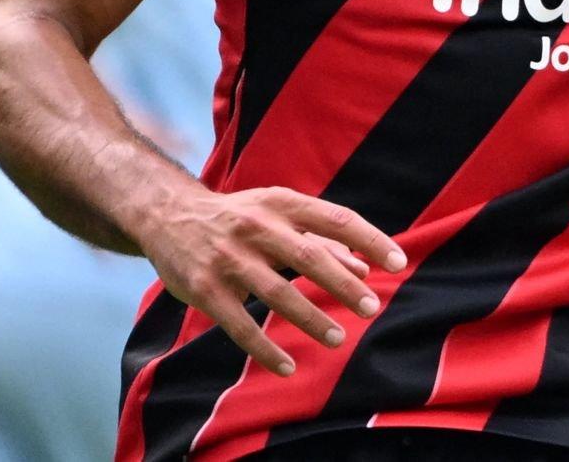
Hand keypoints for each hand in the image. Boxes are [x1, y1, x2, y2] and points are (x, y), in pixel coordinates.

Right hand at [137, 187, 406, 375]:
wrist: (169, 215)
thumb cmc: (240, 216)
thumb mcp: (279, 215)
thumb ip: (323, 241)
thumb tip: (367, 270)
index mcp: (282, 203)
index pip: (336, 218)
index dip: (370, 240)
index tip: (399, 262)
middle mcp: (256, 226)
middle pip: (308, 256)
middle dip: (342, 284)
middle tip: (370, 308)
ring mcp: (228, 258)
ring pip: (276, 293)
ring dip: (310, 318)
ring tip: (338, 338)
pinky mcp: (204, 288)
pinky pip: (239, 325)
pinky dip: (265, 349)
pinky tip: (288, 366)